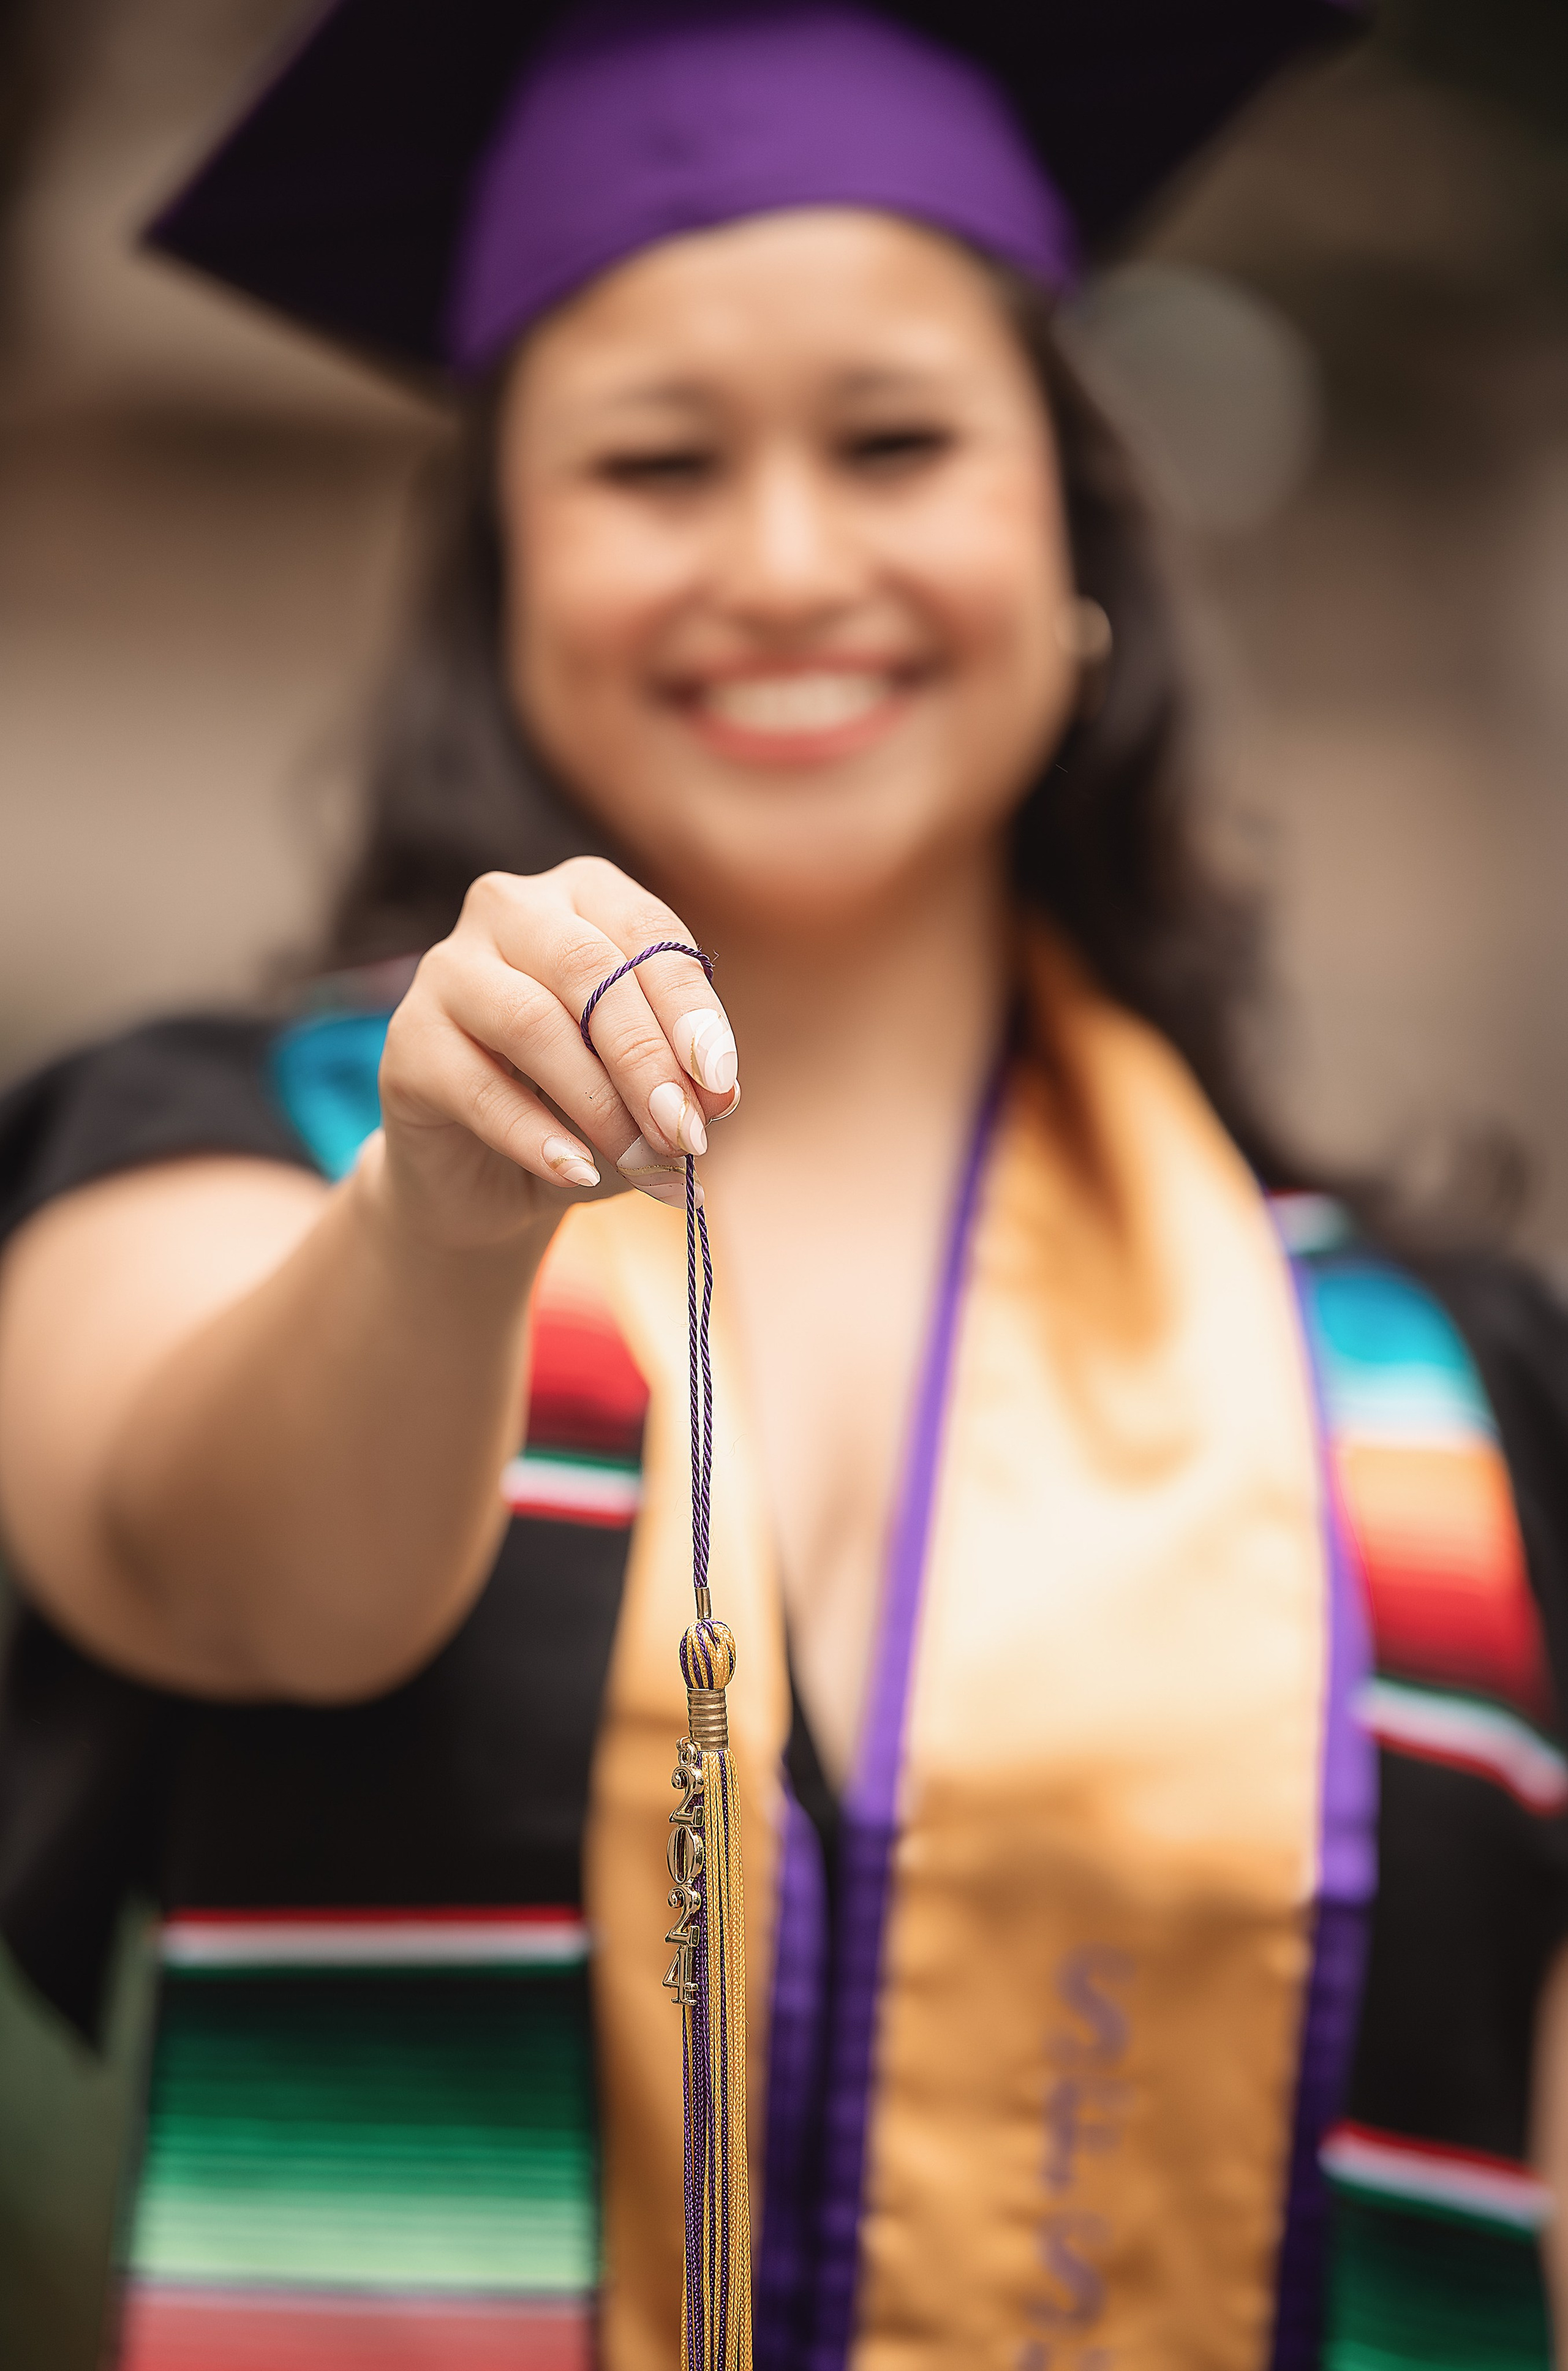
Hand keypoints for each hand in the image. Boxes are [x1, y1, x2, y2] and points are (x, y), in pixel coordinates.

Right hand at [368, 859, 737, 1252]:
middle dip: (647, 1060)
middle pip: (590, 970)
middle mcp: (509, 909)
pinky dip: (536, 1137)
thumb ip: (681, 1081)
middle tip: (685, 1134)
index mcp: (584, 894)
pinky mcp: (406, 1041)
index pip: (649, 935)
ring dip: (599, 1103)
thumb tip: (716, 1095)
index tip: (721, 1086)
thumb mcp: (647, 1091)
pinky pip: (478, 1087)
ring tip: (641, 1162)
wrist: (487, 1176)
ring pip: (532, 1022)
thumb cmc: (583, 1110)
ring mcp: (446, 968)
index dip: (691, 1012)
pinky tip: (575, 1172)